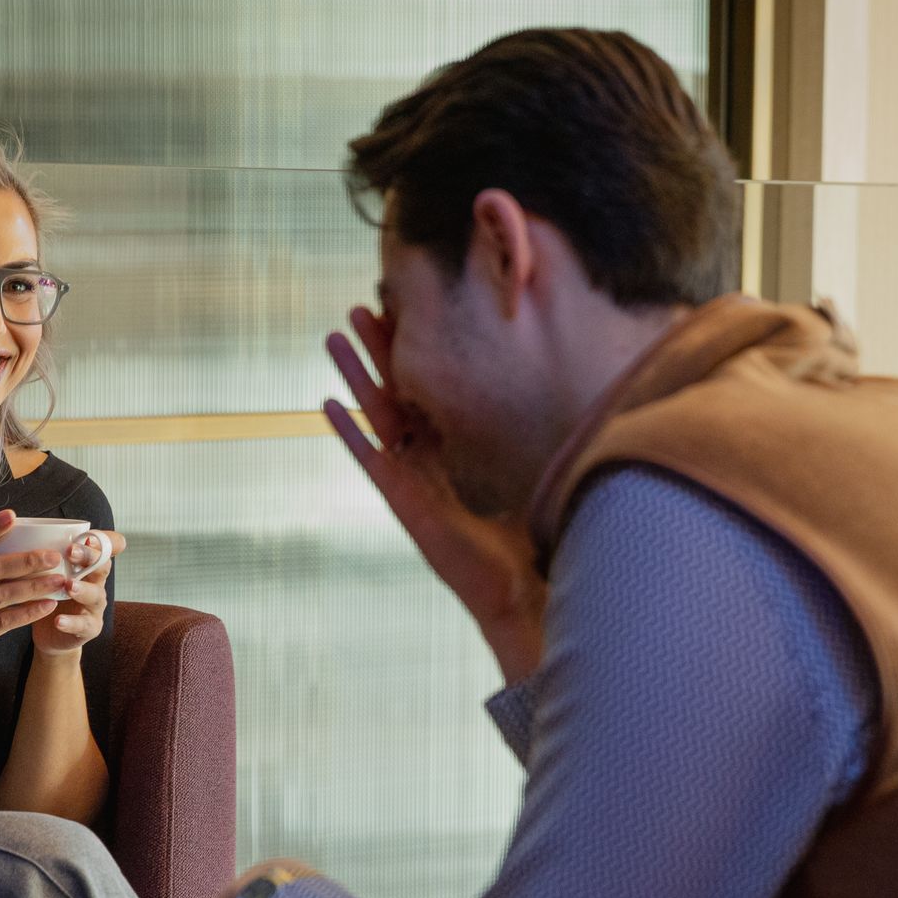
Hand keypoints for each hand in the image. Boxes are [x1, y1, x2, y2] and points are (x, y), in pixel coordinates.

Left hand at [32, 530, 124, 656]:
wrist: (48, 632)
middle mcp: (96, 582)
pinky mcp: (89, 628)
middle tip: (71, 552)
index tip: (86, 535)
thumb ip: (38, 551)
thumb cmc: (46, 593)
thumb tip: (13, 523)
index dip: (102, 540)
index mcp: (86, 564)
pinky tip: (58, 620)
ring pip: (96, 595)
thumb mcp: (44, 570)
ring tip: (68, 585)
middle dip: (88, 557)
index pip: (105, 546)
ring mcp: (95, 605)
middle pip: (102, 565)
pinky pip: (83, 625)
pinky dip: (71, 623)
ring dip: (82, 589)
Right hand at [324, 307, 546, 681]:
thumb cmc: (531, 537)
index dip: (417, 351)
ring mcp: (412, 479)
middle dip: (379, 351)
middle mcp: (430, 458)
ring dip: (354, 378)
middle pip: (398, 391)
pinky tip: (328, 404)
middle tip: (359, 307)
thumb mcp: (536, 471)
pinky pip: (371, 461)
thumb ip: (536, 434)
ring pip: (377, 416)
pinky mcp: (404, 504)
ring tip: (334, 339)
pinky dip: (349, 434)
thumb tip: (570, 384)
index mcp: (458, 448)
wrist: (522, 591)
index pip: (433, 388)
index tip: (406, 310)